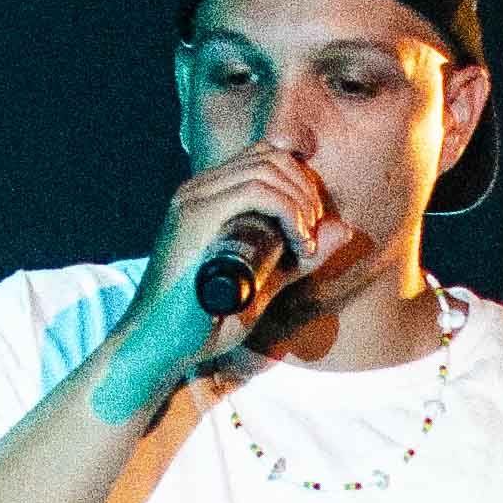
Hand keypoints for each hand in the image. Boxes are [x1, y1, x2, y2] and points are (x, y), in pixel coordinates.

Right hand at [120, 142, 344, 370]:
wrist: (159, 347)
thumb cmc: (204, 323)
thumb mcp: (263, 286)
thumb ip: (299, 260)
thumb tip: (343, 230)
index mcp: (207, 198)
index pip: (264, 159)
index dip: (300, 183)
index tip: (312, 227)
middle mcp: (197, 189)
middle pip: (269, 156)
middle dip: (305, 190)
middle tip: (312, 236)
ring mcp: (193, 198)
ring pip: (267, 168)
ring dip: (300, 201)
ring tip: (304, 242)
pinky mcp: (195, 215)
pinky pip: (256, 190)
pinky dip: (287, 211)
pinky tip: (296, 241)